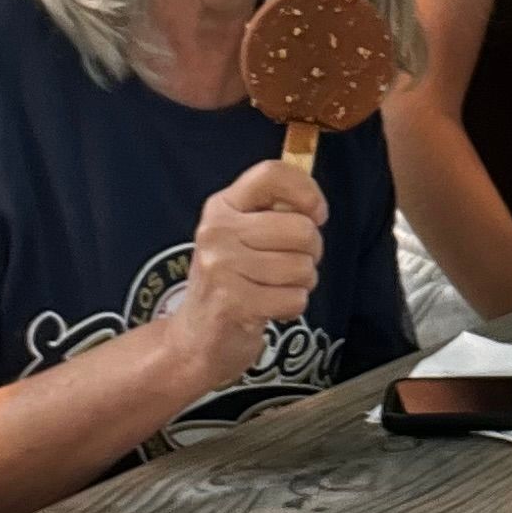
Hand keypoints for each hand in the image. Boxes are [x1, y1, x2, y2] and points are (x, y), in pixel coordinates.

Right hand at [166, 160, 328, 392]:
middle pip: (302, 228)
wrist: (195, 338)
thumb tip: (315, 208)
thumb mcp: (243, 236)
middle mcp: (217, 230)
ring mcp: (221, 267)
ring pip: (302, 267)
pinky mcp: (232, 303)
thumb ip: (275, 214)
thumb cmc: (233, 280)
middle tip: (291, 264)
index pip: (272, 174)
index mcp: (223, 206)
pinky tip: (269, 308)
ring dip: (301, 283)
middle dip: (312, 252)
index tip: (316, 215)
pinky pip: (295, 299)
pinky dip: (292, 307)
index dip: (306, 192)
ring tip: (276, 288)